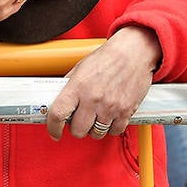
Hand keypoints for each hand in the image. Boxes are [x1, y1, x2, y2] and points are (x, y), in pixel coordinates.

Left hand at [45, 26, 160, 140]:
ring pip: (96, 134)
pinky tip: (109, 117)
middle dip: (77, 128)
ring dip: (94, 128)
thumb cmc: (108, 57)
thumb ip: (70, 86)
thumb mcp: (81, 68)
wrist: (133, 52)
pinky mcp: (126, 112)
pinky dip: (111, 128)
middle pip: (78, 130)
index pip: (58, 114)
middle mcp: (93, 98)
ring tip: (96, 116)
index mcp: (78, 86)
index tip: (54, 131)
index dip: (52, 127)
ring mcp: (110, 107)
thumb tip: (59, 100)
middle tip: (80, 120)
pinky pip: (114, 131)